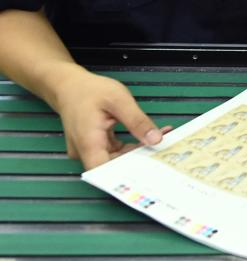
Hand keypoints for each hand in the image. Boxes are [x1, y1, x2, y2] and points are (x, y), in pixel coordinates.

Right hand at [52, 68, 166, 169]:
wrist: (69, 86)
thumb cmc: (90, 91)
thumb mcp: (119, 101)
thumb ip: (137, 121)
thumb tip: (155, 139)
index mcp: (89, 142)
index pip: (107, 172)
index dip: (128, 174)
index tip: (150, 168)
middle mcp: (85, 151)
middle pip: (114, 167)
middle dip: (140, 159)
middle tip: (163, 149)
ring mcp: (89, 150)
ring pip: (116, 159)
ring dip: (138, 151)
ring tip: (160, 138)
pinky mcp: (94, 147)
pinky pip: (114, 151)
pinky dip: (130, 146)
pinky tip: (146, 136)